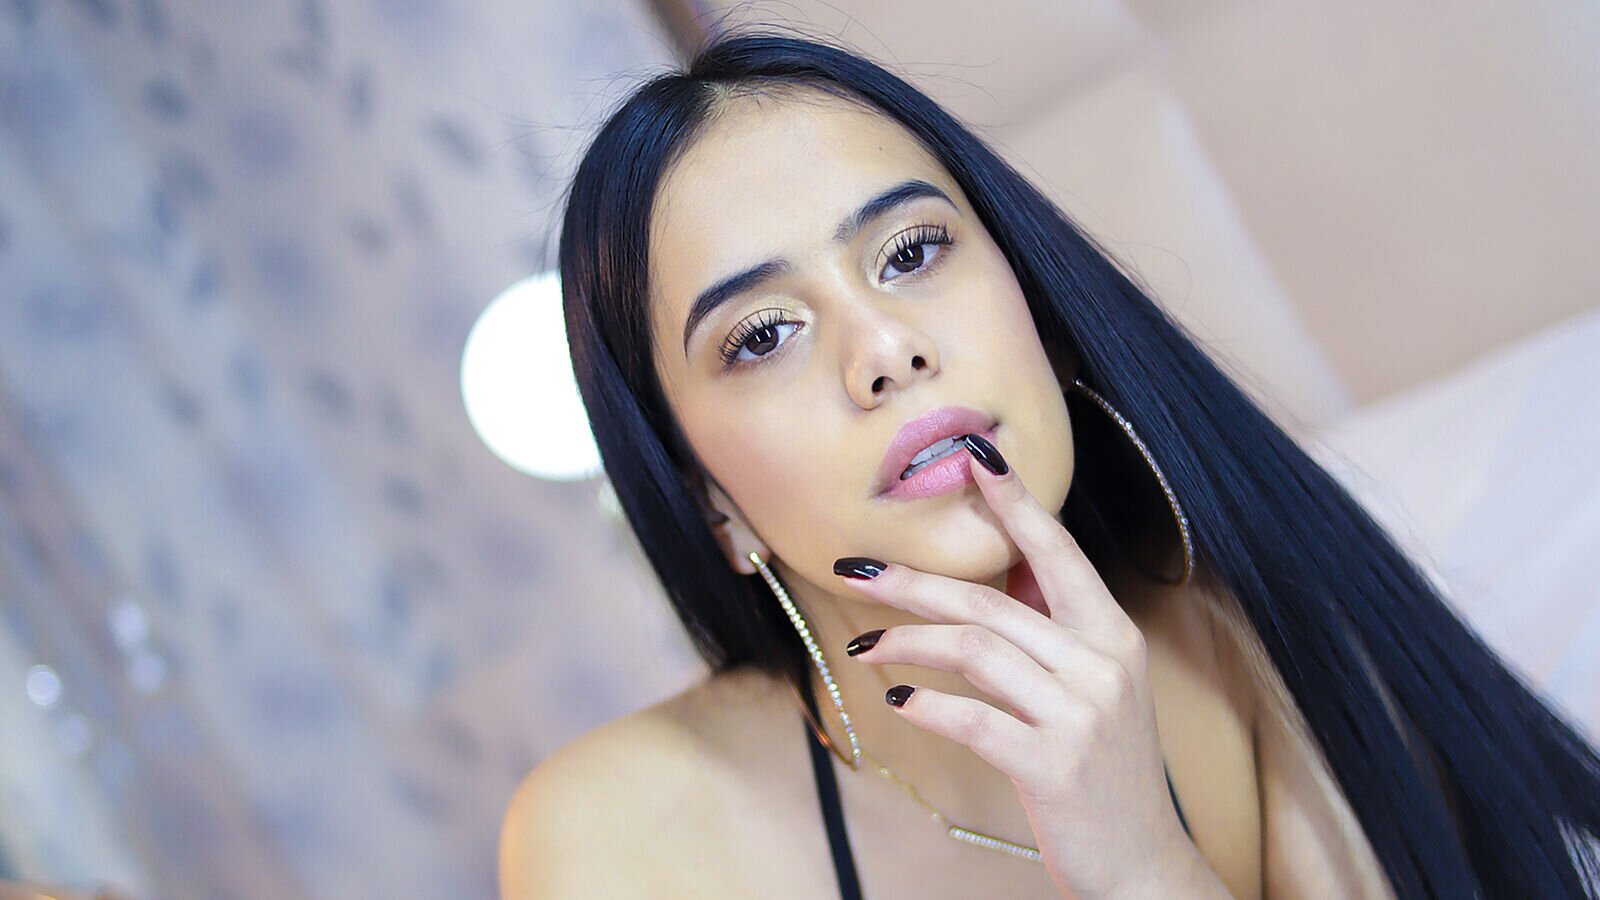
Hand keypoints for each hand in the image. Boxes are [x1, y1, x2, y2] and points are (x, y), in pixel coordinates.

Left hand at [834, 434, 1230, 898]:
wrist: (1143, 863)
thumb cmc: (1104, 769)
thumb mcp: (1095, 689)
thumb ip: (1054, 634)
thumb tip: (1000, 575)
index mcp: (1112, 635)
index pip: (1057, 552)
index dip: (1015, 503)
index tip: (974, 459)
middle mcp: (1101, 663)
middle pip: (989, 600)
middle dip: (914, 580)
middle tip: (858, 570)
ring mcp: (1079, 713)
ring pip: (974, 648)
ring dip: (908, 641)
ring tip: (867, 647)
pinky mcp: (1053, 762)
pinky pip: (974, 718)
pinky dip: (929, 704)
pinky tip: (900, 700)